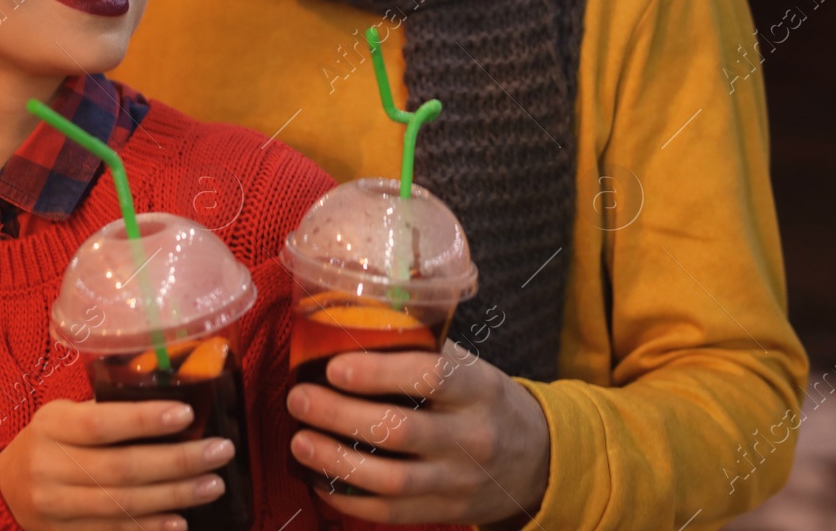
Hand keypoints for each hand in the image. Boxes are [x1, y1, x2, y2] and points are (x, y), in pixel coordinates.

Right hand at [0, 399, 234, 530]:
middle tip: (220, 452)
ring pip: (122, 503)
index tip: (187, 413)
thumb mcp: (66, 414)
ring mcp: (56, 505)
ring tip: (213, 485)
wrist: (5, 488)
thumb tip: (178, 395)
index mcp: (52, 426)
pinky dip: (149, 528)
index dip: (144, 420)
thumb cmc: (52, 440)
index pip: (100, 424)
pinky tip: (181, 521)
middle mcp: (50, 467)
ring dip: (174, 496)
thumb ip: (108, 409)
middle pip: (121, 468)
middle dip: (177, 462)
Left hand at [286, 340, 550, 524]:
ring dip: (336, 460)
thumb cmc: (487, 401)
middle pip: (400, 431)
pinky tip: (319, 477)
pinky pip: (390, 512)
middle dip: (341, 415)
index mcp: (479, 389)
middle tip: (300, 398)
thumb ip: (424, 349)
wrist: (536, 461)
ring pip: (391, 480)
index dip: (378, 372)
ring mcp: (458, 481)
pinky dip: (348, 497)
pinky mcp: (445, 513)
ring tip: (300, 440)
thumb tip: (356, 324)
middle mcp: (472, 437)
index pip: (430, 377)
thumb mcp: (472, 366)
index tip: (334, 366)